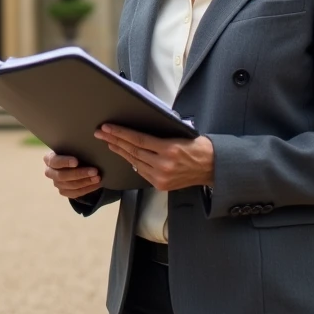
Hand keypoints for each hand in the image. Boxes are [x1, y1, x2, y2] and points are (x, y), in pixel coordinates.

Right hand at [43, 151, 102, 198]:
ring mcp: (57, 184)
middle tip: (94, 171)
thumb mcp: (71, 147)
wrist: (73, 163)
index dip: (65, 162)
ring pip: (71, 186)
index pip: (54, 161)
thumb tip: (87, 145)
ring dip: (86, 182)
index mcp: (49, 159)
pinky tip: (96, 184)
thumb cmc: (72, 151)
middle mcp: (50, 172)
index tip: (76, 162)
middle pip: (63, 176)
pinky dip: (87, 188)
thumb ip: (75, 147)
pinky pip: (76, 193)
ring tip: (97, 178)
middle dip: (80, 174)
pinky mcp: (64, 192)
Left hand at [95, 124, 214, 191]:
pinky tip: (124, 155)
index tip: (107, 128)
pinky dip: (132, 162)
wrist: (212, 167)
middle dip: (114, 141)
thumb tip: (139, 131)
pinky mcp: (161, 185)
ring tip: (109, 142)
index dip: (120, 133)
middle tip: (100, 133)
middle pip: (133, 151)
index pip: (138, 139)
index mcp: (169, 149)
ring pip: (134, 162)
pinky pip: (141, 172)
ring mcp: (161, 177)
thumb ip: (160, 136)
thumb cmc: (198, 147)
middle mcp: (163, 165)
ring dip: (120, 151)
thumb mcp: (180, 134)